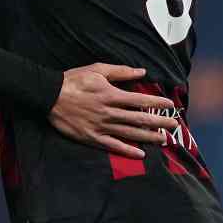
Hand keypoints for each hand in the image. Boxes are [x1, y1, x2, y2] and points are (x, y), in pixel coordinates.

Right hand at [49, 64, 176, 158]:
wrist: (48, 96)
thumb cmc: (73, 80)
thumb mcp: (96, 69)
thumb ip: (120, 71)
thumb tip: (141, 72)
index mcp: (111, 95)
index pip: (140, 100)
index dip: (157, 102)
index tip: (170, 105)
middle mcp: (109, 112)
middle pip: (139, 118)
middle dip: (159, 122)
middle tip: (174, 125)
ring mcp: (101, 126)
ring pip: (130, 133)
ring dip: (149, 137)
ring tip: (164, 139)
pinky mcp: (92, 137)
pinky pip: (113, 145)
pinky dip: (127, 150)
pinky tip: (140, 154)